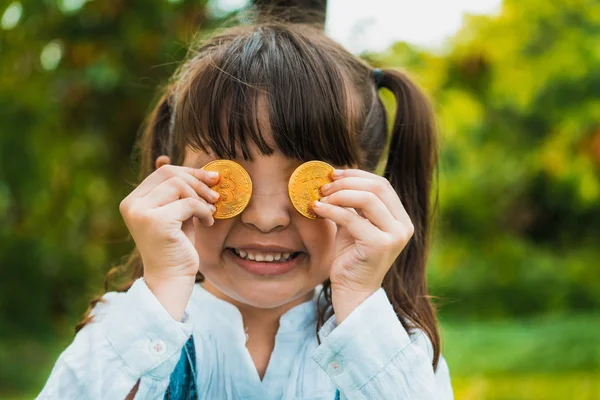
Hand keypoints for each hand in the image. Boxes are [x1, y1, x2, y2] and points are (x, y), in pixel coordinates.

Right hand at [119, 165, 219, 318]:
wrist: (171, 279)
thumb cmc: (176, 246)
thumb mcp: (177, 213)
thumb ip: (178, 191)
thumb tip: (187, 163)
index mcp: (133, 201)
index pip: (163, 172)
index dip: (190, 172)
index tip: (212, 178)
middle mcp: (132, 205)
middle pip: (170, 174)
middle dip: (198, 181)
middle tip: (216, 194)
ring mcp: (141, 213)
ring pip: (179, 186)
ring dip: (201, 197)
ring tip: (209, 212)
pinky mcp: (156, 222)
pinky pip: (188, 203)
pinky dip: (203, 211)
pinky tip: (206, 222)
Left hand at [312, 169, 413, 321]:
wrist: (352, 291)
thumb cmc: (351, 257)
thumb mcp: (354, 224)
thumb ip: (352, 204)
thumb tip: (336, 175)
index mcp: (401, 218)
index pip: (382, 185)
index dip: (356, 175)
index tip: (333, 174)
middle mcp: (404, 226)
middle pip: (377, 187)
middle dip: (347, 182)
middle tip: (324, 186)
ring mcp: (394, 236)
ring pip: (367, 199)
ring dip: (339, 194)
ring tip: (320, 197)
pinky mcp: (380, 245)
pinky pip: (352, 219)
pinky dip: (332, 210)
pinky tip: (317, 208)